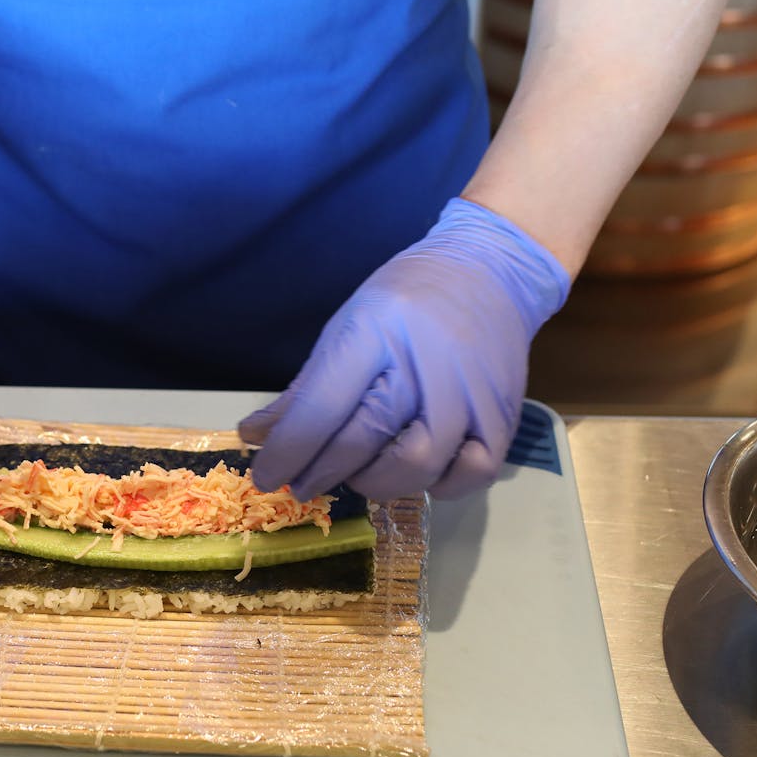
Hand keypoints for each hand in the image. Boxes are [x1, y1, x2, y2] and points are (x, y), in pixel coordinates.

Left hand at [239, 198, 569, 500]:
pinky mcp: (501, 416)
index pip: (320, 410)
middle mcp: (421, 364)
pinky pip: (469, 475)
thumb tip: (255, 437)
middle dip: (320, 473)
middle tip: (301, 484)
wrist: (489, 271)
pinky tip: (418, 472)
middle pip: (362, 441)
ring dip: (375, 483)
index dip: (287, 453)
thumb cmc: (406, 301)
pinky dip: (439, 486)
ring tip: (359, 474)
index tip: (265, 476)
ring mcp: (467, 393)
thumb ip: (305, 389)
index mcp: (372, 333)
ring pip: (416, 466)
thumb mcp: (347, 327)